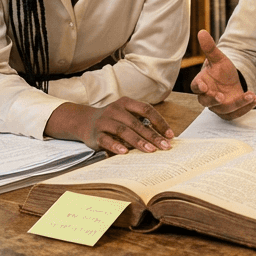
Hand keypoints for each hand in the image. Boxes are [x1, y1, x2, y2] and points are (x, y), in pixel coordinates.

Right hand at [46, 97, 173, 154]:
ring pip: (123, 131)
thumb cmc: (113, 120)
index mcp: (126, 103)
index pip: (147, 110)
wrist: (84, 122)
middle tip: (165, 146)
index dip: (160, 122)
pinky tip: (125, 152)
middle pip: (137, 123)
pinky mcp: (96, 134)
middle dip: (152, 135)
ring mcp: (105, 121)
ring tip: (150, 150)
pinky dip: (116, 146)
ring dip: (138, 141)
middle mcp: (115, 110)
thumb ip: (141, 123)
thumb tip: (164, 138)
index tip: (170, 135)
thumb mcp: (126, 116)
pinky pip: (107, 140)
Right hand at [190, 30, 255, 118]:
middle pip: (206, 102)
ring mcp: (218, 107)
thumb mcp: (219, 58)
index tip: (203, 85)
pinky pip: (236, 114)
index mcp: (201, 84)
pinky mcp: (229, 112)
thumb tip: (202, 31)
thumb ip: (210, 48)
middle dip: (214, 100)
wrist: (231, 82)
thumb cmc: (221, 71)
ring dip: (237, 104)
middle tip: (221, 97)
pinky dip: (246, 108)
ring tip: (250, 95)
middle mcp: (207, 98)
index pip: (195, 87)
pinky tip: (255, 98)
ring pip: (224, 109)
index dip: (198, 87)